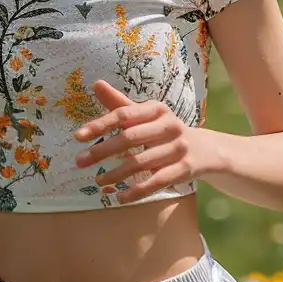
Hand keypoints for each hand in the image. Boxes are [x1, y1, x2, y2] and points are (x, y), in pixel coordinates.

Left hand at [75, 79, 198, 201]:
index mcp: (157, 109)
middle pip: (130, 138)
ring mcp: (178, 148)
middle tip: (80, 161)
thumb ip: (120, 104)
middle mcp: (169, 125)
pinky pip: (156, 182)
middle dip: (102, 151)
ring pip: (141, 162)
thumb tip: (95, 83)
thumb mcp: (145, 115)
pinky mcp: (183, 169)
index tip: (78, 137)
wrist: (203, 149)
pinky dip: (136, 191)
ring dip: (116, 174)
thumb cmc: (164, 130)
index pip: (124, 114)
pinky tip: (120, 198)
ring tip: (98, 181)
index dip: (100, 125)